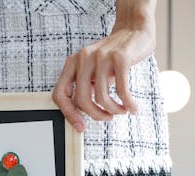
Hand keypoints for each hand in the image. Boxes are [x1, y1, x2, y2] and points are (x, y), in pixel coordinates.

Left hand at [52, 11, 154, 131]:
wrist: (134, 31)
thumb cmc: (112, 57)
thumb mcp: (92, 72)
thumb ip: (84, 88)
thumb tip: (80, 116)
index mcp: (73, 63)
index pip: (60, 94)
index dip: (68, 114)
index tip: (80, 126)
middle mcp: (84, 58)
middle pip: (82, 100)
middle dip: (96, 115)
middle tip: (106, 118)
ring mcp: (101, 57)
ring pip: (101, 98)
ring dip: (113, 110)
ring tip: (120, 111)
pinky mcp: (120, 58)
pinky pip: (121, 91)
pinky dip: (127, 104)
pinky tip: (131, 108)